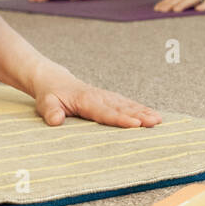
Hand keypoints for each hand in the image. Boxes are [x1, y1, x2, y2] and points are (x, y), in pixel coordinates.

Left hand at [30, 64, 161, 127]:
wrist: (55, 81)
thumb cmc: (51, 95)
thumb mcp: (45, 103)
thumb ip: (51, 112)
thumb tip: (56, 121)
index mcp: (86, 100)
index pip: (105, 112)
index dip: (120, 118)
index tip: (135, 124)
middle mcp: (100, 97)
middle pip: (122, 108)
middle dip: (140, 115)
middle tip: (155, 122)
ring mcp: (106, 97)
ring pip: (127, 105)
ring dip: (144, 112)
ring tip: (159, 120)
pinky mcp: (110, 99)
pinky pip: (127, 104)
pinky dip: (141, 109)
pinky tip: (152, 115)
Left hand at [153, 0, 204, 12]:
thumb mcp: (195, 0)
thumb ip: (184, 4)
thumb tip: (171, 12)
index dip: (165, 3)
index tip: (156, 10)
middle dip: (170, 4)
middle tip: (161, 11)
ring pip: (192, 0)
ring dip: (183, 4)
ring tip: (176, 10)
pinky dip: (204, 5)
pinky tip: (199, 10)